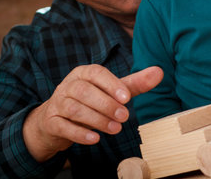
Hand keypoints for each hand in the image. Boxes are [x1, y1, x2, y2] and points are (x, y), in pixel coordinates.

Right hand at [22, 65, 162, 161]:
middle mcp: (68, 85)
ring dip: (96, 120)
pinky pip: (63, 126)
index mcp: (83, 73)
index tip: (127, 98)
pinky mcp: (51, 122)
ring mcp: (58, 103)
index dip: (111, 84)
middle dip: (106, 104)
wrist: (56, 119)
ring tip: (115, 129)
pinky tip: (95, 139)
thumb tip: (158, 72)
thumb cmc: (90, 100)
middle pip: (84, 91)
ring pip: (74, 109)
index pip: (96, 73)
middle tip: (124, 117)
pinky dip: (79, 134)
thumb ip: (134, 83)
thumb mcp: (111, 91)